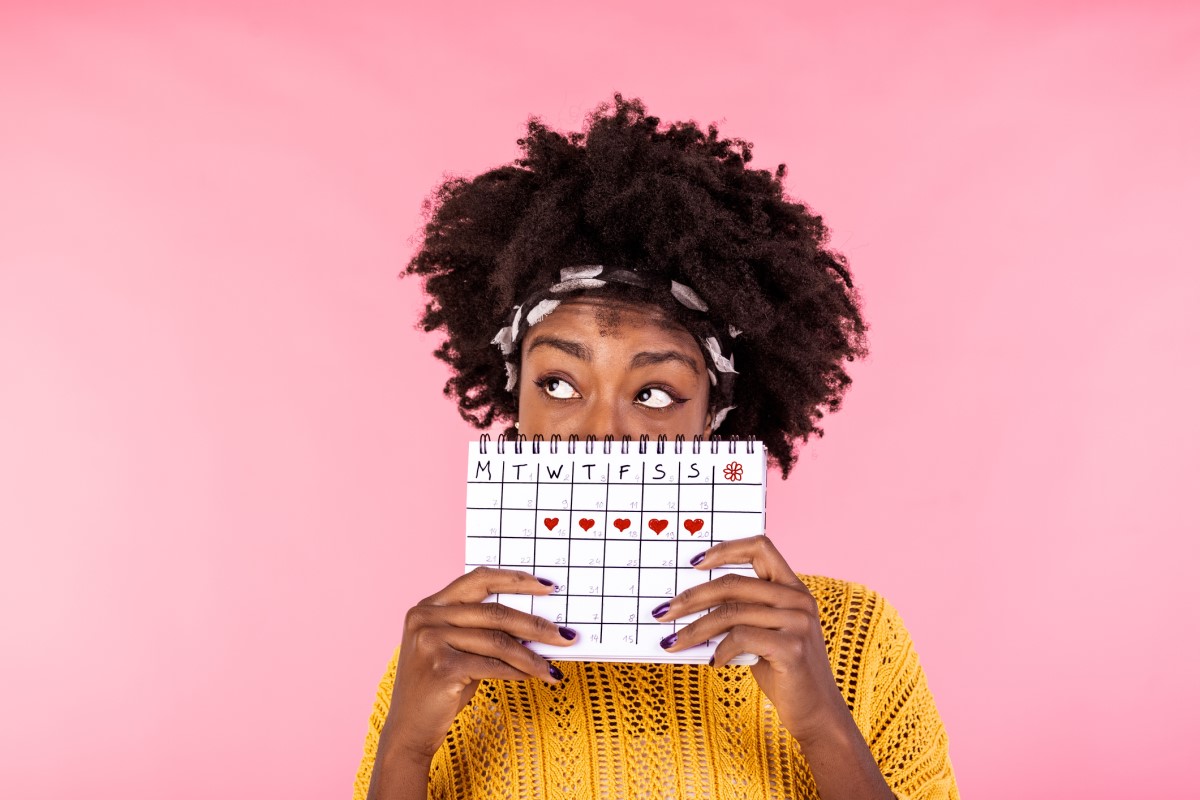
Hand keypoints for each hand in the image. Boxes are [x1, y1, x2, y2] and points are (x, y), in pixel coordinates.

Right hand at [381, 567, 578, 760]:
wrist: (409, 730)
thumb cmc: (440, 687)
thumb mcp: (456, 649)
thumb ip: (482, 630)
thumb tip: (534, 625)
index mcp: (428, 605)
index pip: (478, 580)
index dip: (516, 580)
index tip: (548, 587)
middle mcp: (425, 617)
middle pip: (494, 613)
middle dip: (535, 624)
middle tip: (564, 635)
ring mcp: (430, 641)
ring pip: (497, 641)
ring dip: (531, 655)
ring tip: (552, 665)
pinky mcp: (441, 667)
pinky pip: (492, 665)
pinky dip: (517, 671)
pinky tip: (533, 676)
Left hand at [652, 535, 847, 744]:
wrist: (817, 712)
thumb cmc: (783, 671)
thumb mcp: (764, 634)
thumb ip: (741, 614)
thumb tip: (690, 605)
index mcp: (793, 588)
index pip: (760, 546)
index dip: (725, 549)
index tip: (694, 562)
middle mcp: (798, 599)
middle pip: (733, 582)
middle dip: (692, 597)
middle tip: (664, 612)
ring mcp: (797, 621)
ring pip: (731, 612)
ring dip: (695, 629)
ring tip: (675, 642)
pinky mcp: (792, 647)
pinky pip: (740, 637)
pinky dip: (720, 650)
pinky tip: (714, 662)